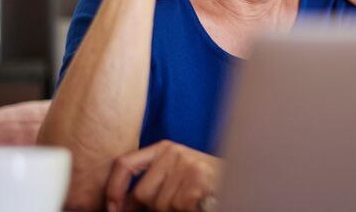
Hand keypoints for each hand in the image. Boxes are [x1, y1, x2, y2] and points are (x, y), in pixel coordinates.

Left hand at [105, 140, 220, 211]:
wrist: (243, 176)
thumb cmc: (205, 181)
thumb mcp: (175, 173)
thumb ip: (151, 182)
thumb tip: (120, 205)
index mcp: (164, 148)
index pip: (125, 164)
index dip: (113, 189)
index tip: (111, 208)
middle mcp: (174, 152)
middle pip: (142, 193)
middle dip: (153, 208)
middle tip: (174, 203)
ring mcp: (187, 165)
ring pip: (160, 205)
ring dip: (173, 210)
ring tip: (190, 201)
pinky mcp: (198, 180)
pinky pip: (178, 206)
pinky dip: (187, 209)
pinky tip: (198, 203)